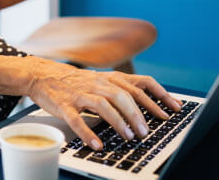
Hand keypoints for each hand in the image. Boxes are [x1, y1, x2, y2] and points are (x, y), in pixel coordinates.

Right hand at [25, 57, 181, 149]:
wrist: (44, 75)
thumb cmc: (77, 81)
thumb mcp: (102, 80)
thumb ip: (123, 90)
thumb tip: (150, 106)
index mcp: (110, 78)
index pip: (141, 83)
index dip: (160, 95)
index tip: (175, 109)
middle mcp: (98, 83)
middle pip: (123, 95)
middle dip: (138, 115)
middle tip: (146, 132)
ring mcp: (81, 94)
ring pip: (103, 105)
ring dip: (118, 121)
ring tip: (128, 136)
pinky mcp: (65, 105)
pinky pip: (76, 119)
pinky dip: (87, 133)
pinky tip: (97, 144)